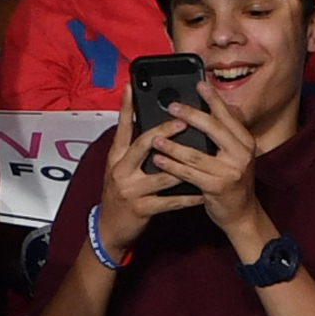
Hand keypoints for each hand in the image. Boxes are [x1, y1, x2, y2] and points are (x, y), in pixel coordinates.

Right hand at [96, 82, 203, 253]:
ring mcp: (130, 189)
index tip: (130, 87)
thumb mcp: (120, 169)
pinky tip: (203, 192)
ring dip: (185, 165)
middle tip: (183, 120)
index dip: (125, 107)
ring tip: (205, 155)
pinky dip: (189, 196)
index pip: (121, 127)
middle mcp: (120, 170)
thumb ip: (132, 150)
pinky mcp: (142, 208)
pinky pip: (171, 200)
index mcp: (116, 157)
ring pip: (163, 173)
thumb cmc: (120, 195)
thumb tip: (153, 129)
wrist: (110, 229)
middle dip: (164, 132)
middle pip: (142, 145)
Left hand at [151, 81, 261, 237]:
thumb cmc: (230, 178)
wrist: (241, 213)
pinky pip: (190, 174)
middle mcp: (242, 154)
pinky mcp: (218, 188)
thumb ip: (224, 133)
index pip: (228, 116)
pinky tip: (158, 160)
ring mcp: (231, 172)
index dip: (213, 99)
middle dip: (191, 116)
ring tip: (154, 137)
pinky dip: (172, 166)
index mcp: (245, 141)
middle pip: (214, 129)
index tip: (198, 84)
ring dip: (173, 145)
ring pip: (196, 154)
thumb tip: (210, 106)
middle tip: (171, 106)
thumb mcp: (233, 153)